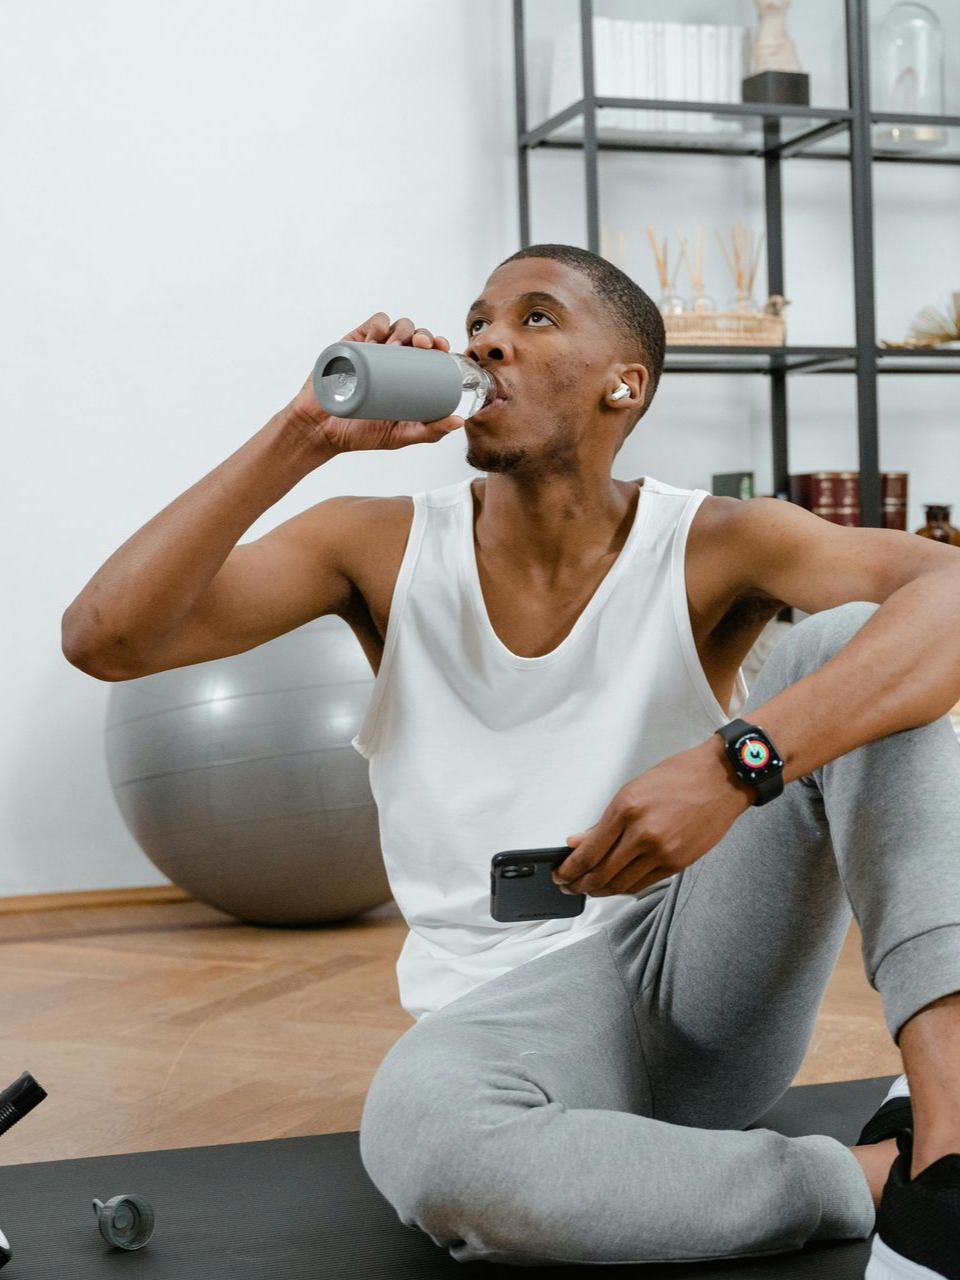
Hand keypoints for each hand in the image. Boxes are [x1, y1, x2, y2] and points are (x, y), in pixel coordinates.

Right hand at [286, 313, 465, 453]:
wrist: (323, 431)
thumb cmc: (362, 434)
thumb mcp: (402, 436)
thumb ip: (431, 431)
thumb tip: (460, 421)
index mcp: (408, 375)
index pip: (429, 353)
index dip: (439, 345)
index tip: (442, 349)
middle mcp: (392, 360)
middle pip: (414, 335)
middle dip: (423, 334)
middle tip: (422, 345)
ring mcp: (372, 350)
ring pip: (395, 326)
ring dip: (403, 328)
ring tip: (398, 346)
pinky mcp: (353, 345)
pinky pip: (371, 325)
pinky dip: (380, 324)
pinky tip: (382, 333)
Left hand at [552, 737, 754, 897]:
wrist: (722, 778)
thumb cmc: (679, 777)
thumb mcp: (632, 789)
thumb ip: (603, 822)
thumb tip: (577, 842)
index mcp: (626, 809)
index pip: (588, 852)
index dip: (569, 870)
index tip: (560, 874)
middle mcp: (642, 833)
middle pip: (601, 874)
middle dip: (579, 885)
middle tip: (569, 886)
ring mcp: (662, 851)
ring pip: (621, 884)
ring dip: (600, 890)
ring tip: (589, 889)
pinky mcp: (678, 863)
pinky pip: (643, 884)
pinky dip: (624, 888)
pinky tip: (615, 885)